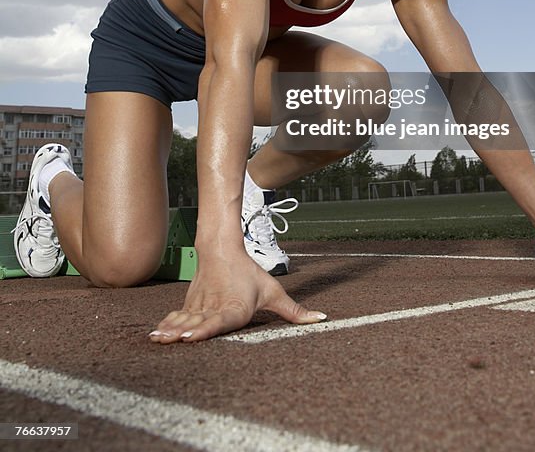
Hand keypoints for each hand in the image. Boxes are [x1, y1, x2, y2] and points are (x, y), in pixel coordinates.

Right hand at [149, 252, 326, 342]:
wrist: (221, 249)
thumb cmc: (249, 273)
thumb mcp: (273, 291)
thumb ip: (294, 311)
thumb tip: (322, 319)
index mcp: (234, 309)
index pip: (219, 321)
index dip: (205, 329)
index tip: (193, 335)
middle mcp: (214, 308)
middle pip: (198, 323)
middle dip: (183, 334)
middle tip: (171, 342)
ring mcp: (199, 306)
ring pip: (184, 320)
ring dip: (171, 331)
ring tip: (158, 340)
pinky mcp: (189, 305)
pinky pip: (176, 317)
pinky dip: (166, 325)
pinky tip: (155, 335)